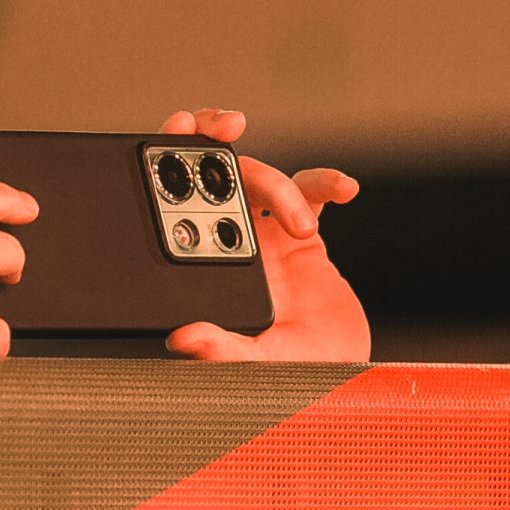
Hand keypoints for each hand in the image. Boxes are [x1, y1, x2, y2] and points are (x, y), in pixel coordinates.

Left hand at [158, 108, 369, 361]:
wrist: (340, 383)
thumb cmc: (290, 379)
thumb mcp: (256, 369)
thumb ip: (223, 352)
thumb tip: (183, 339)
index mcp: (199, 269)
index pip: (168, 205)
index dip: (164, 163)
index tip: (174, 132)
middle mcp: (225, 247)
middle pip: (212, 176)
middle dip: (214, 140)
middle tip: (226, 125)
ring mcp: (264, 237)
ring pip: (264, 180)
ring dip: (283, 188)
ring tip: (302, 224)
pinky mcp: (304, 235)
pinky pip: (313, 190)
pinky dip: (328, 182)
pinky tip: (345, 188)